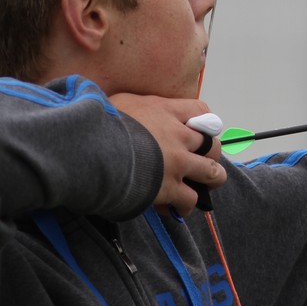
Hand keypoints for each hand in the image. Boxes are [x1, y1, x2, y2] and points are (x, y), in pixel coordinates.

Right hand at [109, 94, 226, 216]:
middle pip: (212, 144)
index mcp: (166, 111)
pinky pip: (190, 199)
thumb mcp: (115, 102)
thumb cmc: (99, 124)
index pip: (200, 110)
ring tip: (201, 186)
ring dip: (210, 180)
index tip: (197, 129)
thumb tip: (109, 98)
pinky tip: (175, 207)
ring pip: (212, 173)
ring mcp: (177, 163)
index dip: (203, 121)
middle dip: (211, 154)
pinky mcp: (170, 188)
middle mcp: (178, 136)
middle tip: (200, 160)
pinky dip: (185, 206)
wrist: (94, 150)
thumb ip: (126, 103)